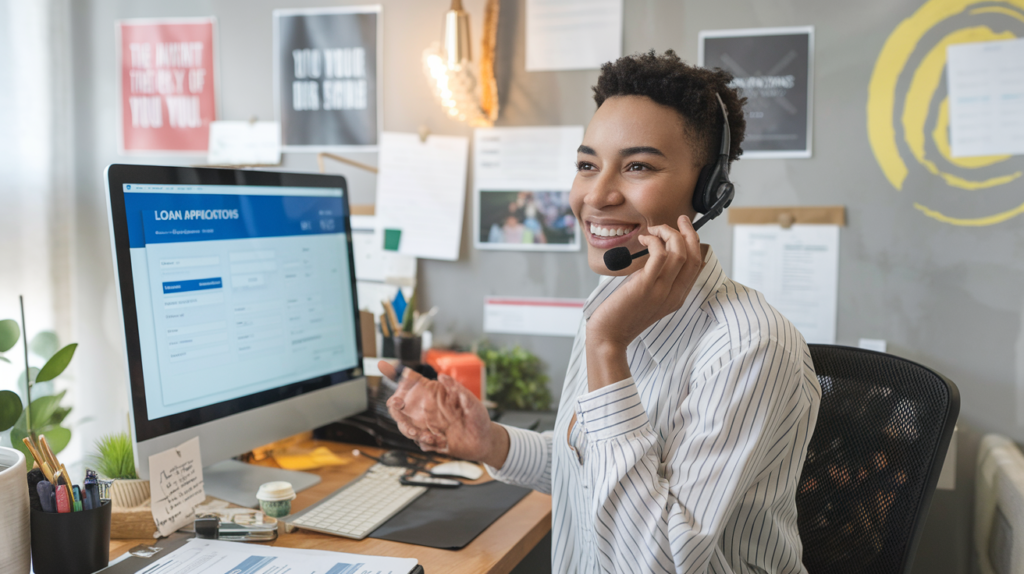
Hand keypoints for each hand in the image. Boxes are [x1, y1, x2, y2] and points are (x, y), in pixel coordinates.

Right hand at [379, 361, 508, 466]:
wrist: (484, 442)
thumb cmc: (479, 418)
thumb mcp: (471, 401)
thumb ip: (456, 389)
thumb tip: (441, 375)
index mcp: (435, 396)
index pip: (414, 383)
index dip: (400, 376)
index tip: (388, 369)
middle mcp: (427, 410)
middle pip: (401, 407)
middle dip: (394, 406)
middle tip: (397, 404)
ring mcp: (427, 426)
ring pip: (405, 426)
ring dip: (409, 430)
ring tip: (425, 435)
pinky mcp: (430, 441)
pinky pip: (420, 442)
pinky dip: (426, 443)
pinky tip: (441, 443)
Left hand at [585, 215, 703, 388]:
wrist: (609, 335)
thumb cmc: (623, 314)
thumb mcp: (648, 297)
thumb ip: (658, 279)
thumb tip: (658, 255)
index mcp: (677, 297)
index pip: (696, 265)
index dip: (694, 242)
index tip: (684, 228)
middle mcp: (674, 294)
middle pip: (693, 256)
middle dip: (689, 233)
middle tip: (678, 220)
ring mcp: (661, 291)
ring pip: (679, 253)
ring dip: (668, 234)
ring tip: (654, 230)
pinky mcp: (645, 287)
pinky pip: (659, 256)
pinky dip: (655, 242)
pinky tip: (645, 240)